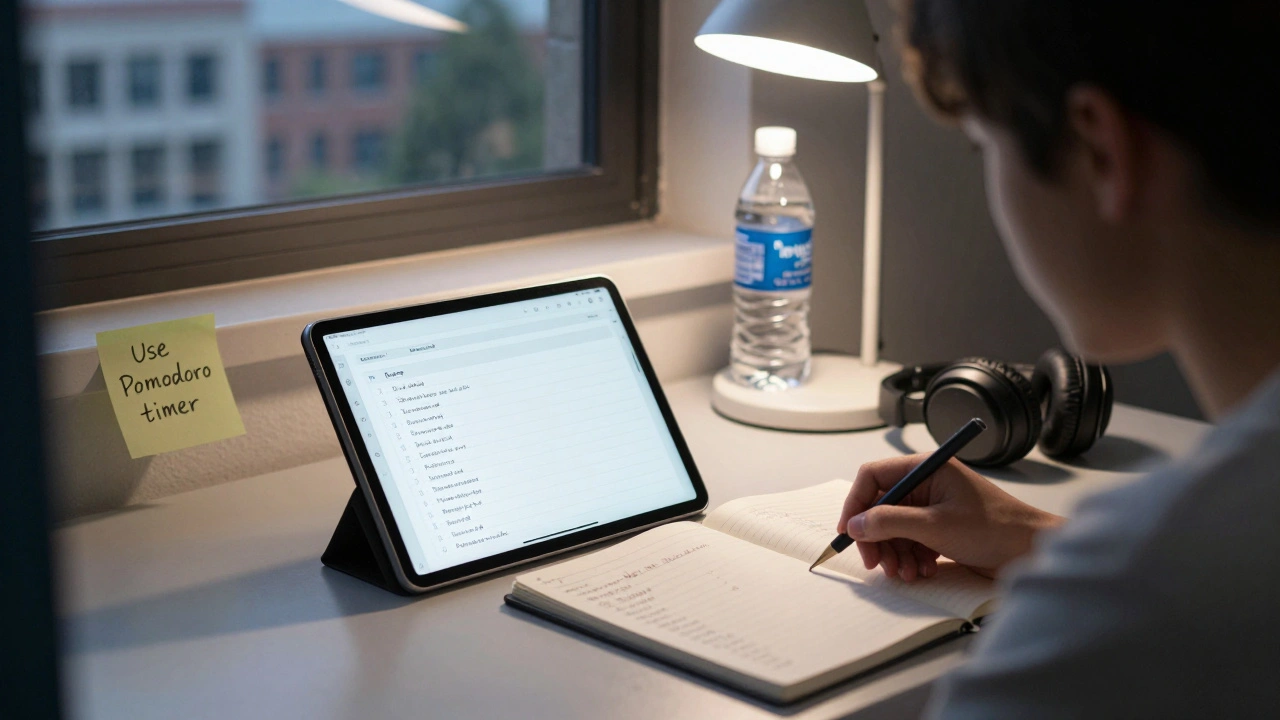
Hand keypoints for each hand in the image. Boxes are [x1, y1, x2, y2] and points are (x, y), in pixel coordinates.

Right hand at [837, 455, 1063, 580]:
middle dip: (876, 537)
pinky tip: (923, 572)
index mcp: (926, 469)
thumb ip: (890, 522)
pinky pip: (910, 541)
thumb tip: (857, 524)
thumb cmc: (995, 529)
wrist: (1032, 551)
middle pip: (880, 506)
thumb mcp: (935, 526)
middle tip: (877, 563)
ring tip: (906, 573)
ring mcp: (933, 507)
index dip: (856, 503)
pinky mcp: (940, 529)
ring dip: (894, 553)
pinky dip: (910, 559)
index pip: (873, 476)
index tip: (849, 531)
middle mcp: (927, 484)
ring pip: (893, 528)